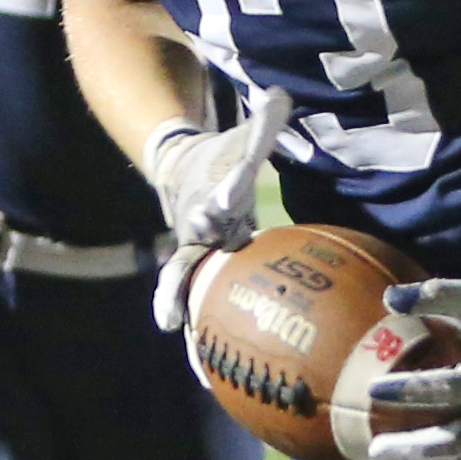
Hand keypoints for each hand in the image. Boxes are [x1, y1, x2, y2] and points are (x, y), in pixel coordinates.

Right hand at [139, 88, 291, 331]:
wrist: (179, 168)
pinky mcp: (198, 267)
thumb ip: (262, 124)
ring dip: (180, 306)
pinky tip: (201, 365)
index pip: (223, 192)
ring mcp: (195, 249)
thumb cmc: (219, 156)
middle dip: (185, 271)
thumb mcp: (237, 139)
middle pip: (192, 249)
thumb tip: (282, 94)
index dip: (225, 194)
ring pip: (184, 283)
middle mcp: (199, 225)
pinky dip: (195, 329)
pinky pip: (196, 300)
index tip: (225, 199)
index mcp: (214, 191)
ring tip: (180, 338)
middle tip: (178, 296)